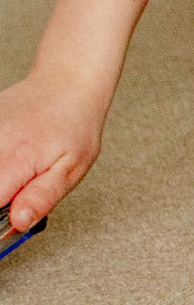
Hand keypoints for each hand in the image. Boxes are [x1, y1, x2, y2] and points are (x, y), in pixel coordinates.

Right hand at [0, 70, 103, 234]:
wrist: (66, 83)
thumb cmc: (75, 124)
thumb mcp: (71, 168)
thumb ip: (42, 197)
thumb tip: (19, 221)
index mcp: (15, 160)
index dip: (0, 217)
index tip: (13, 214)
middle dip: (3, 196)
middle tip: (21, 190)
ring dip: (3, 180)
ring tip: (19, 171)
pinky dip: (1, 163)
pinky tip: (12, 158)